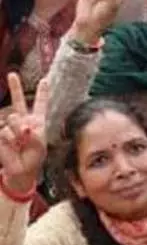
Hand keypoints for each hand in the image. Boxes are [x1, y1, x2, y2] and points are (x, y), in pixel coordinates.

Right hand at [0, 73, 48, 195]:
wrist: (21, 170)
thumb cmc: (33, 158)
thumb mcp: (39, 145)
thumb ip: (32, 132)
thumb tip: (22, 125)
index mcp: (37, 122)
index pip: (40, 104)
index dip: (42, 93)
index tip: (45, 80)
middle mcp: (22, 121)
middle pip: (18, 101)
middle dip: (15, 87)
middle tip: (12, 74)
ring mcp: (9, 127)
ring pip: (12, 120)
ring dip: (17, 133)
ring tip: (20, 144)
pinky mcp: (1, 135)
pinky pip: (4, 132)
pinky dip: (9, 140)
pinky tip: (12, 146)